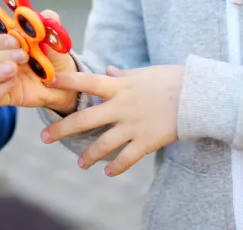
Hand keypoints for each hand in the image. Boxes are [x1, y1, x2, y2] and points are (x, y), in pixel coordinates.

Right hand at [0, 10, 78, 113]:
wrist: (64, 83)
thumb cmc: (53, 58)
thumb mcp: (54, 41)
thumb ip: (49, 27)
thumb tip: (47, 14)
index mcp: (3, 44)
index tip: (15, 39)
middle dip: (0, 55)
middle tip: (23, 56)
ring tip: (15, 69)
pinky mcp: (3, 96)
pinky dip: (0, 88)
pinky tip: (14, 83)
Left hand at [40, 64, 184, 176]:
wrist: (198, 96)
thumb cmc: (171, 80)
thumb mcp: (143, 73)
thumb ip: (123, 75)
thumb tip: (110, 69)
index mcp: (119, 86)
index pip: (86, 81)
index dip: (66, 81)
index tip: (46, 82)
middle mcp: (121, 106)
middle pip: (85, 119)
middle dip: (62, 128)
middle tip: (44, 137)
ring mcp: (133, 125)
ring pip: (103, 144)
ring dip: (89, 155)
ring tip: (81, 164)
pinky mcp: (147, 141)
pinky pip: (127, 159)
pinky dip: (116, 167)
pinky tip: (108, 172)